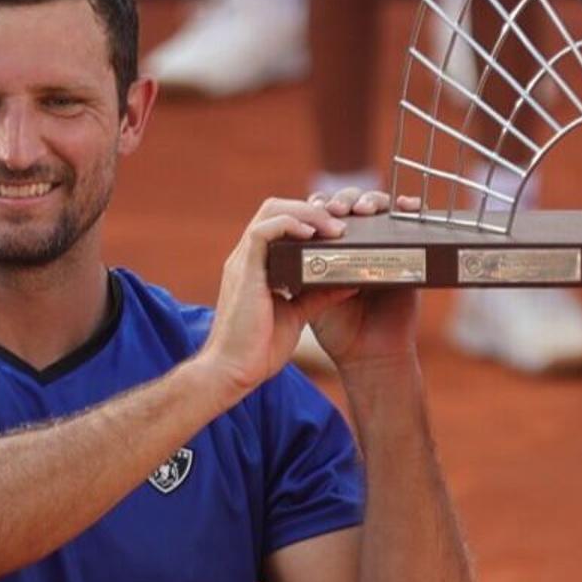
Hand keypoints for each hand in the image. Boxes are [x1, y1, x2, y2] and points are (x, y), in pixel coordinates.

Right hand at [204, 193, 393, 395]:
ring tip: (334, 227)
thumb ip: (318, 296)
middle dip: (311, 208)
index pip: (279, 224)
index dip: (307, 218)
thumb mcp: (297, 315)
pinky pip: (264, 231)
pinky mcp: (244, 271)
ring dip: (307, 212)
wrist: (232, 372)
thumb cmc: (258, 348)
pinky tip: (313, 233)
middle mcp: (247, 258)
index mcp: (256, 266)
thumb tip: (349, 283)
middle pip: (275, 209)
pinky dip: (290, 225)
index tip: (336, 229)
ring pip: (271, 212)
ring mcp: (243, 262)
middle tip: (341, 224)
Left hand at [295, 192, 420, 373]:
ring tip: (365, 209)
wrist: (368, 356)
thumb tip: (286, 237)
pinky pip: (412, 226)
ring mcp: (384, 248)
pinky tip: (406, 206)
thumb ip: (299, 269)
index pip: (325, 213)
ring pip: (380, 209)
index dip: (320, 206)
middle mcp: (357, 245)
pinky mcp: (410, 257)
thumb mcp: (309, 294)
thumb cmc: (336, 329)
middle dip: (344, 200)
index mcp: (331, 250)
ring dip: (373, 200)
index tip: (315, 210)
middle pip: (352, 205)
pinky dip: (410, 210)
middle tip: (337, 210)